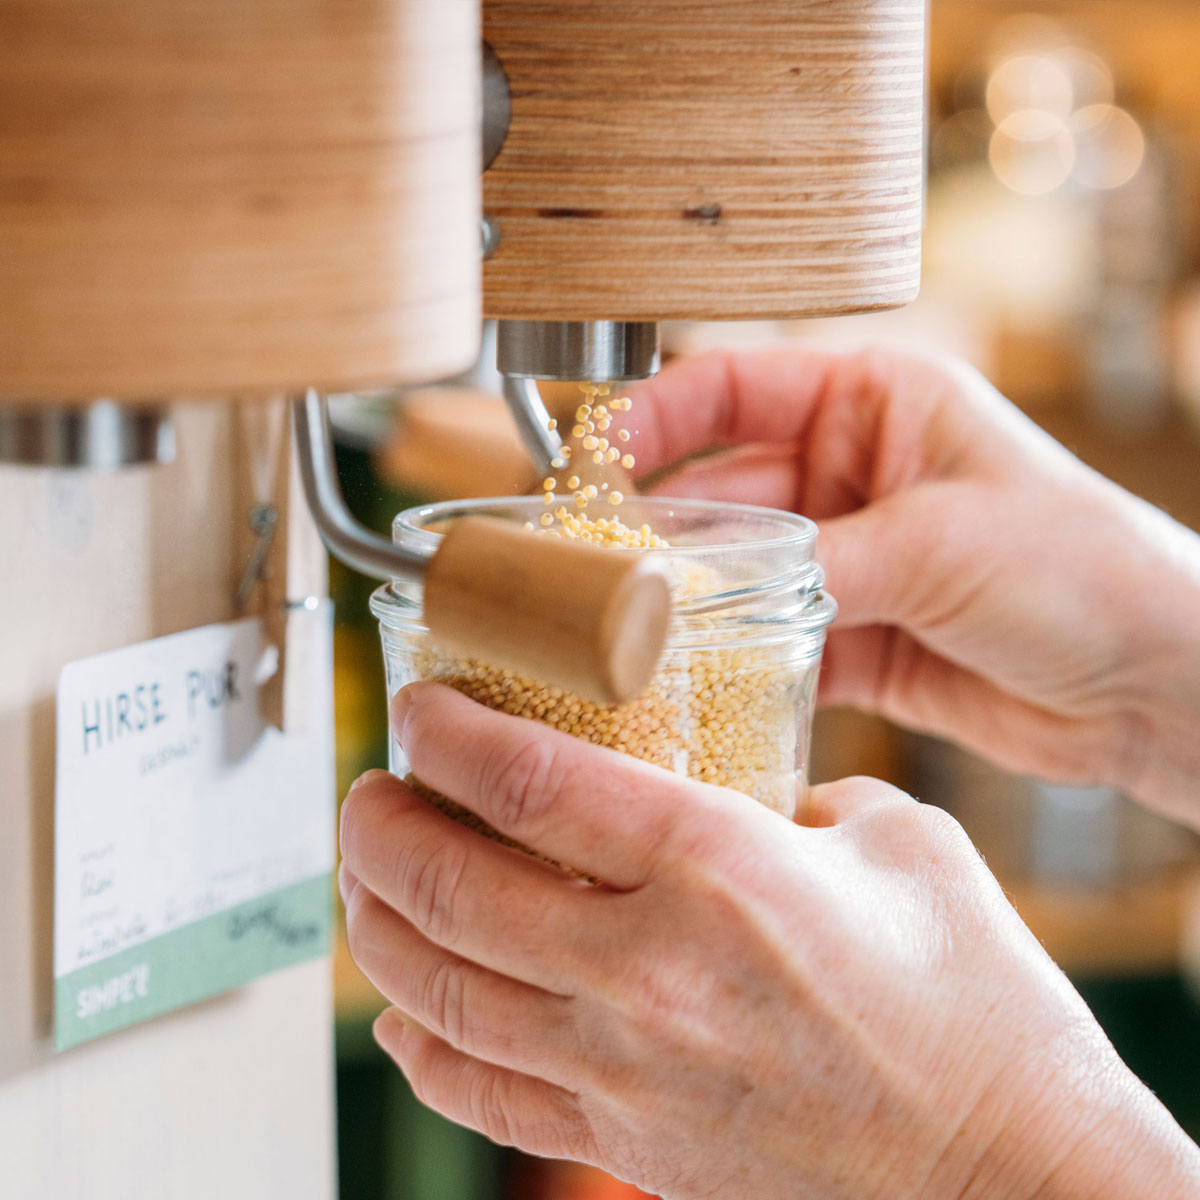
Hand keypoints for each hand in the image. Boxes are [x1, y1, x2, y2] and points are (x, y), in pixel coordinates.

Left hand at [339, 683, 1199, 1199]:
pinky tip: (404, 1013)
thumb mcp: (892, 840)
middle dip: (379, 825)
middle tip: (370, 791)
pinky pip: (481, 1096)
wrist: (1009, 1172)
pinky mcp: (630, 1143)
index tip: (419, 708)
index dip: (446, 733)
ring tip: (370, 877)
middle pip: (449, 884)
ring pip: (440, 991)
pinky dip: (422, 1048)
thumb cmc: (973, 1002)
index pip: (526, 780)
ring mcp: (627, 1072)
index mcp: (718, 870)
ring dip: (378, 923)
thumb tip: (731, 784)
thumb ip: (788, 796)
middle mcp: (650, 973)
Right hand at [627, 346, 1199, 823]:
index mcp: (876, 402)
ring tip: (628, 634)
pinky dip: (733, 664)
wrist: (1159, 684)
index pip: (734, 387)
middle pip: (720, 489)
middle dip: (658, 529)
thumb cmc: (1086, 567)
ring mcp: (849, 557)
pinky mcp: (855, 635)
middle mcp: (852, 472)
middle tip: (594, 571)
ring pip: (736, 573)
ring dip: (689, 603)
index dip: (654, 417)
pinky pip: (768, 642)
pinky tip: (692, 684)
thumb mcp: (941, 543)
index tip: (591, 458)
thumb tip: (703, 591)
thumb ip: (815, 562)